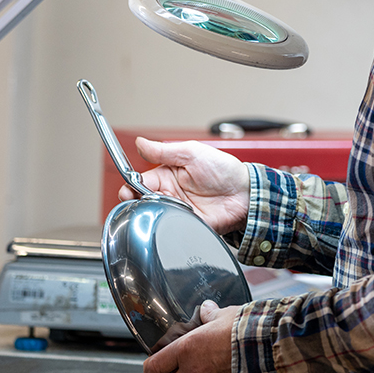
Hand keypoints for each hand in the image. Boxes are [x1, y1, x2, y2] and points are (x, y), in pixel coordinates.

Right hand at [120, 138, 250, 235]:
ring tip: (159, 208)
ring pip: (153, 217)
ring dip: (152, 214)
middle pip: (142, 202)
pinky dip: (167, 226)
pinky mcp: (187, 226)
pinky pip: (170, 230)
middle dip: (137, 203)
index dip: (131, 187)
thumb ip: (163, 151)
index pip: (139, 182)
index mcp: (166, 175)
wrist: (245, 193)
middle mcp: (169, 194)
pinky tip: (171, 220)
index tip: (128, 189)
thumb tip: (140, 142)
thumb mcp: (191, 153)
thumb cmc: (223, 170)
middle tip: (141, 202)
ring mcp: (177, 211)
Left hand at [143, 300, 242, 372]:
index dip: (151, 367)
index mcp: (186, 349)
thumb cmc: (244, 330)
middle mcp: (193, 371)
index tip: (153, 364)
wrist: (269, 348)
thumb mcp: (222, 315)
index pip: (154, 367)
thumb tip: (206, 309)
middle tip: (175, 371)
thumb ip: (209, 314)